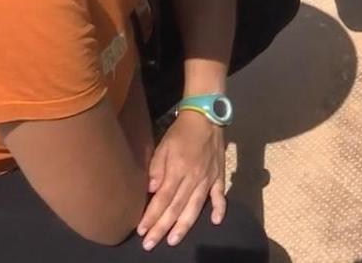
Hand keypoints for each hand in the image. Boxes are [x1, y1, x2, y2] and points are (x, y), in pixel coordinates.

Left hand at [137, 112, 225, 249]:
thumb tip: (152, 190)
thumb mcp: (163, 146)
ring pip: (195, 207)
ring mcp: (208, 178)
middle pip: (176, 208)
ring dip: (184, 225)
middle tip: (150, 244)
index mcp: (178, 170)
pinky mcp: (219, 176)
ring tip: (173, 240)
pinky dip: (219, 208)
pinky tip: (214, 221)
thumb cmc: (180, 133)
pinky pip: (220, 195)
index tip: (141, 230)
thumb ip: (157, 168)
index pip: (162, 199)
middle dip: (162, 227)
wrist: (206, 118)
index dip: (152, 216)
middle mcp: (194, 178)